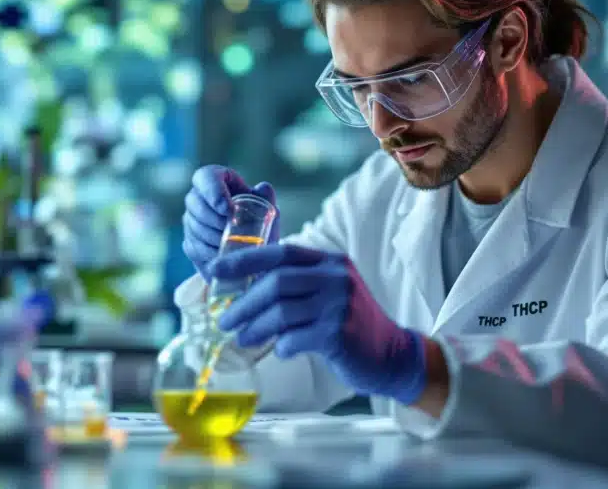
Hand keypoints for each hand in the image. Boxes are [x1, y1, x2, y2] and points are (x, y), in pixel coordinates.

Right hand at [182, 165, 279, 280]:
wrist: (254, 255)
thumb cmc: (260, 225)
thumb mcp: (267, 211)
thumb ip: (266, 198)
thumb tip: (263, 188)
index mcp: (218, 181)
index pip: (205, 176)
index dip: (213, 191)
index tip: (228, 210)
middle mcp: (198, 198)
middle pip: (194, 201)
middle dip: (213, 218)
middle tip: (232, 230)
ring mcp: (191, 221)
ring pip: (193, 225)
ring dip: (212, 236)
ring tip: (232, 244)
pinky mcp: (190, 243)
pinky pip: (194, 246)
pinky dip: (209, 252)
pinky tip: (223, 255)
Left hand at [210, 244, 426, 404]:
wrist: (391, 354)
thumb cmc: (349, 324)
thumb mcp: (329, 291)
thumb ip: (296, 284)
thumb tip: (245, 289)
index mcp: (329, 261)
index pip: (279, 253)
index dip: (243, 260)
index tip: (215, 271)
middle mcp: (336, 277)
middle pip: (276, 283)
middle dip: (244, 303)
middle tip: (224, 321)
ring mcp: (339, 305)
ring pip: (281, 312)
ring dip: (255, 328)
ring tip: (242, 339)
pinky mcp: (339, 334)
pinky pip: (295, 339)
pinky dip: (282, 346)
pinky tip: (282, 351)